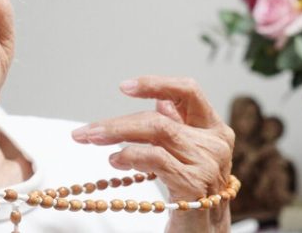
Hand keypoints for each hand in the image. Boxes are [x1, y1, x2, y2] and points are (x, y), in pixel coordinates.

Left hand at [71, 76, 233, 231]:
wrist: (203, 232)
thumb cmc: (190, 189)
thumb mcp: (184, 153)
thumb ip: (176, 126)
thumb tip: (157, 100)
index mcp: (214, 128)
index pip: (189, 90)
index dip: (157, 84)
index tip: (124, 87)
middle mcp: (215, 143)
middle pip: (160, 118)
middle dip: (117, 122)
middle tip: (85, 131)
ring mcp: (207, 164)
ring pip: (156, 132)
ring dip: (116, 134)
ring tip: (91, 140)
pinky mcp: (195, 184)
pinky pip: (155, 158)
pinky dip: (129, 155)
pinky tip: (114, 161)